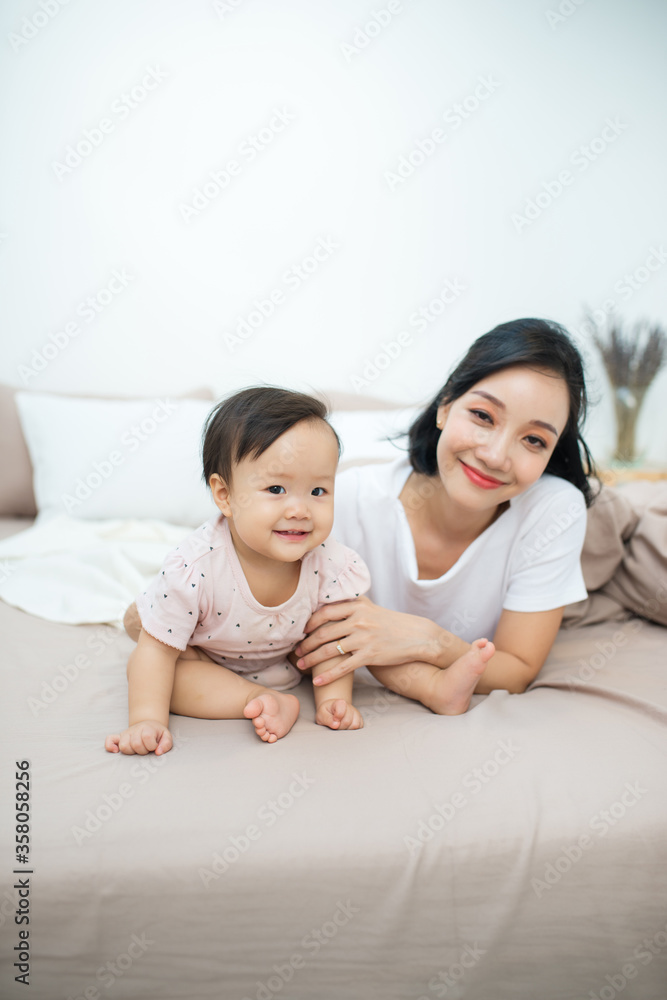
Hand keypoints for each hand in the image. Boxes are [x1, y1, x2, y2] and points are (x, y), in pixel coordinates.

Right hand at [105, 720, 172, 755]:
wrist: (148, 725)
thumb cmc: (157, 734)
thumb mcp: (166, 736)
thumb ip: (166, 744)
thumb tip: (158, 752)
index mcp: (147, 728)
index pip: (147, 738)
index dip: (152, 746)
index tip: (154, 746)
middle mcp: (134, 730)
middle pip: (135, 744)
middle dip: (143, 751)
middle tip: (147, 749)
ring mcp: (125, 734)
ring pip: (124, 746)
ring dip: (131, 752)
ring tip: (137, 751)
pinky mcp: (119, 737)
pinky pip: (109, 740)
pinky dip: (110, 746)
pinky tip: (116, 751)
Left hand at [295, 596, 440, 685]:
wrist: (417, 636)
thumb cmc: (392, 622)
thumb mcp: (372, 608)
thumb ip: (351, 605)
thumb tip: (330, 603)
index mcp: (357, 606)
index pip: (325, 612)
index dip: (309, 622)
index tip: (300, 631)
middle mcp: (359, 621)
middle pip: (323, 633)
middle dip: (306, 644)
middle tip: (296, 651)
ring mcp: (364, 639)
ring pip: (330, 651)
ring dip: (312, 659)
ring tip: (301, 665)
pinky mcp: (370, 656)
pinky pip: (343, 667)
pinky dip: (328, 675)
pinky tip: (317, 681)